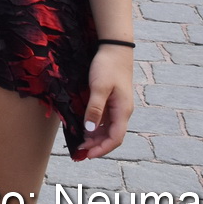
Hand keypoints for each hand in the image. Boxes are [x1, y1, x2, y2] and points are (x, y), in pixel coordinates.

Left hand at [77, 44, 133, 158]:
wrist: (115, 49)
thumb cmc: (107, 66)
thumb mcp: (99, 87)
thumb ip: (95, 108)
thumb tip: (89, 130)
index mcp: (122, 111)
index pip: (115, 138)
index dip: (102, 149)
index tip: (87, 154)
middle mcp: (122, 112)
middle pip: (112, 136)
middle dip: (97, 145)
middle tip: (79, 150)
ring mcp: (118, 107)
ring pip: (108, 129)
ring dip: (95, 137)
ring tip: (80, 141)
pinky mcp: (112, 101)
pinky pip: (105, 120)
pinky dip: (95, 126)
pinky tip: (85, 127)